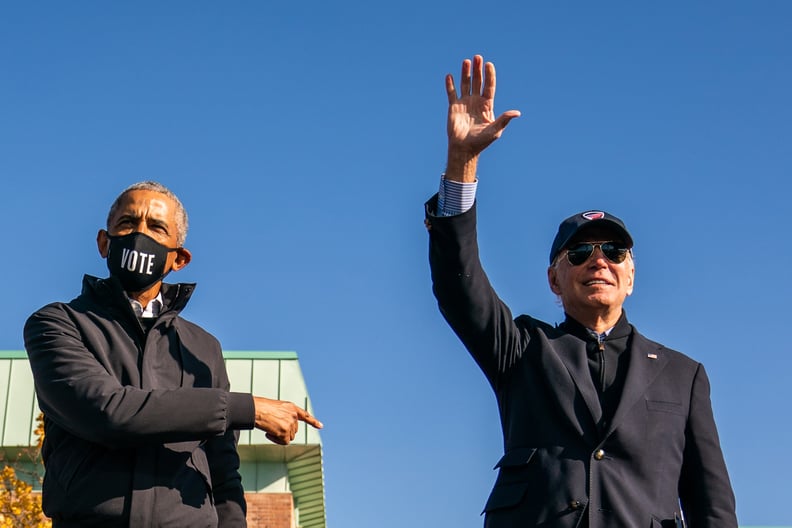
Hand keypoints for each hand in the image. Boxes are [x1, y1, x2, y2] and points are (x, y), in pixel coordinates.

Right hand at [253, 396, 322, 444]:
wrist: (256, 409)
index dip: (313, 421)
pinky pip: (284, 442)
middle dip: (284, 431)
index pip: (305, 415)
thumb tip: (287, 430)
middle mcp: (293, 415)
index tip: (321, 426)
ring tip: (270, 429)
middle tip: (272, 427)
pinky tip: (269, 433)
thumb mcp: (277, 408)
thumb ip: (285, 416)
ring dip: (280, 436)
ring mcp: (290, 423)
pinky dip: (276, 440)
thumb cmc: (262, 408)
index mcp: (291, 407)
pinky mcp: (285, 431)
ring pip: (289, 437)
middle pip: (294, 430)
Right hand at [445, 55, 519, 181]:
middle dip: (478, 70)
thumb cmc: (482, 141)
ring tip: (466, 61)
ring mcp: (465, 103)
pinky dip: (450, 85)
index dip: (489, 75)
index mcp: (487, 105)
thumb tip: (517, 113)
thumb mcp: (495, 130)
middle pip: (478, 82)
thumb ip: (504, 119)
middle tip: (478, 57)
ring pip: (466, 84)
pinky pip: (451, 93)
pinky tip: (450, 75)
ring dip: (466, 73)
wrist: (464, 148)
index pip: (489, 86)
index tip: (489, 64)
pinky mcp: (453, 107)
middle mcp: (476, 101)